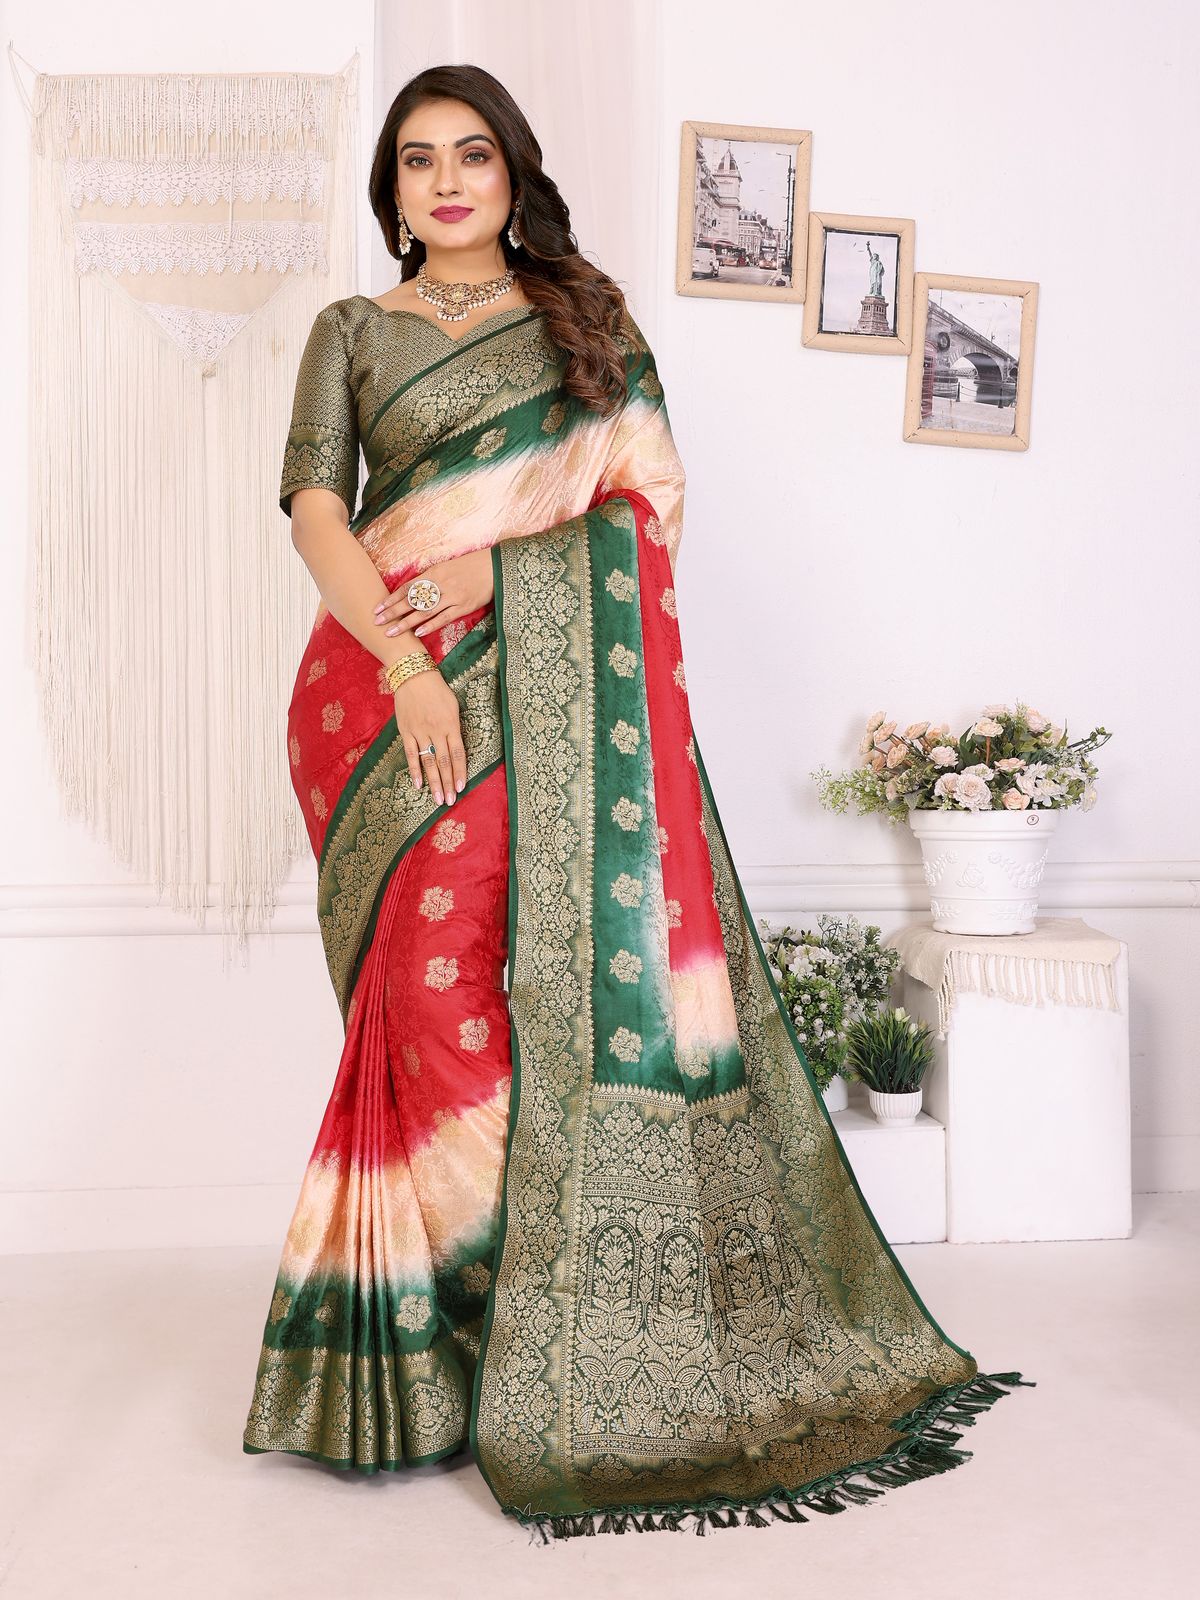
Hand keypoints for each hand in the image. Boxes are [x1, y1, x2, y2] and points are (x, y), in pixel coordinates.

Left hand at [374, 548, 494, 640]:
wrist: (494, 567)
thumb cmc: (469, 567)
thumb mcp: (447, 567)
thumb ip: (430, 579)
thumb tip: (412, 591)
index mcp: (434, 572)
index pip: (407, 587)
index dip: (391, 598)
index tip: (378, 608)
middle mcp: (440, 584)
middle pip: (411, 600)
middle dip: (393, 611)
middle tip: (377, 621)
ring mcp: (452, 596)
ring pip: (424, 611)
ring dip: (406, 623)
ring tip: (391, 632)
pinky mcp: (463, 606)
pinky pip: (443, 618)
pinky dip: (429, 625)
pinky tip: (417, 633)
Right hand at [393, 670, 465, 805]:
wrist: (413, 675)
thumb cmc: (437, 689)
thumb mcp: (453, 705)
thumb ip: (455, 727)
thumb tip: (458, 748)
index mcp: (451, 724)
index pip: (458, 754)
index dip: (460, 772)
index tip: (461, 788)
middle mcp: (436, 731)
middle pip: (444, 762)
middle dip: (448, 783)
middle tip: (450, 801)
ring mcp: (420, 732)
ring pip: (428, 761)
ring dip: (433, 782)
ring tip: (438, 799)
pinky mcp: (406, 731)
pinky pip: (410, 754)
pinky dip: (414, 770)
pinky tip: (418, 784)